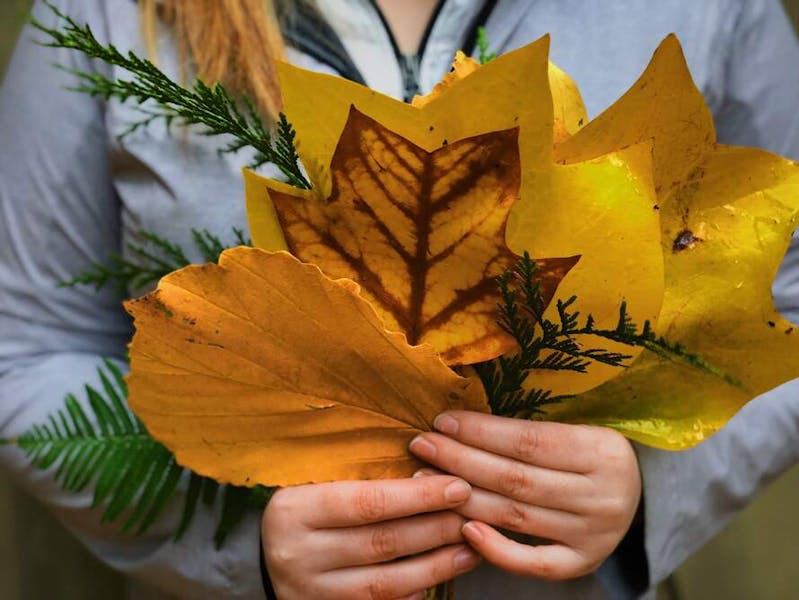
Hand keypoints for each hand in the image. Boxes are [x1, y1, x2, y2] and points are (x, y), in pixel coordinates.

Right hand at [261, 475, 481, 598]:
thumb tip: (429, 463)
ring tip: (470, 548)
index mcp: (295, 510)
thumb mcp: (314, 479)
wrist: (258, 553)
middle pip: (382, 543)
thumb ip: (359, 472)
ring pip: (386, 583)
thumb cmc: (301, 505)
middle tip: (472, 514)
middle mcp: (299, 554)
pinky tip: (440, 575)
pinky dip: (414, 593)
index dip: (418, 496)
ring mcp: (311, 592)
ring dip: (436, 565)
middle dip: (436, 528)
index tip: (457, 486)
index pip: (367, 502)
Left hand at [408, 411, 640, 579]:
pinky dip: (496, 549)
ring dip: (464, 497)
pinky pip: (534, 562)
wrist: (637, 494)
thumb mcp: (577, 430)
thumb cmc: (589, 453)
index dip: (481, 431)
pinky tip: (463, 529)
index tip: (443, 421)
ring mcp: (594, 534)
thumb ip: (529, 431)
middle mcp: (602, 495)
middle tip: (423, 445)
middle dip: (461, 460)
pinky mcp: (583, 562)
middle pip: (516, 478)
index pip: (528, 441)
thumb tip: (459, 422)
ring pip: (516, 516)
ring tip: (426, 479)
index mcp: (602, 450)